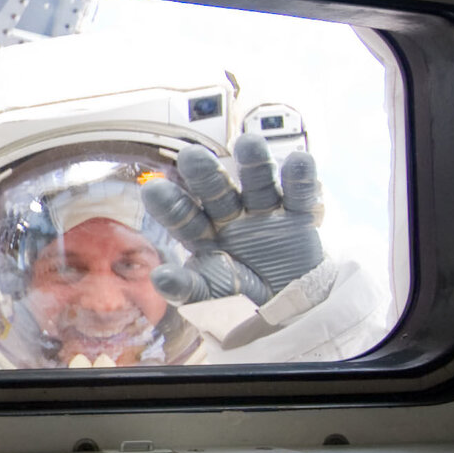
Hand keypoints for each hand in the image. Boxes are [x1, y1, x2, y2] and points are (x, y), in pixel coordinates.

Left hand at [140, 134, 324, 305]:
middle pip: (216, 191)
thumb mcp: (210, 297)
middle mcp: (230, 216)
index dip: (169, 204)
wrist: (286, 309)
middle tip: (191, 156)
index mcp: (202, 234)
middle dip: (204, 174)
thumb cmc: (239, 300)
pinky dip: (300, 179)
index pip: (182, 217)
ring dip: (254, 163)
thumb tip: (158, 277)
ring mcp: (263, 214)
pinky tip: (298, 160)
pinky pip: (299, 196)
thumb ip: (186, 288)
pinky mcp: (296, 218)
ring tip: (248, 143)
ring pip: (257, 183)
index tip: (153, 189)